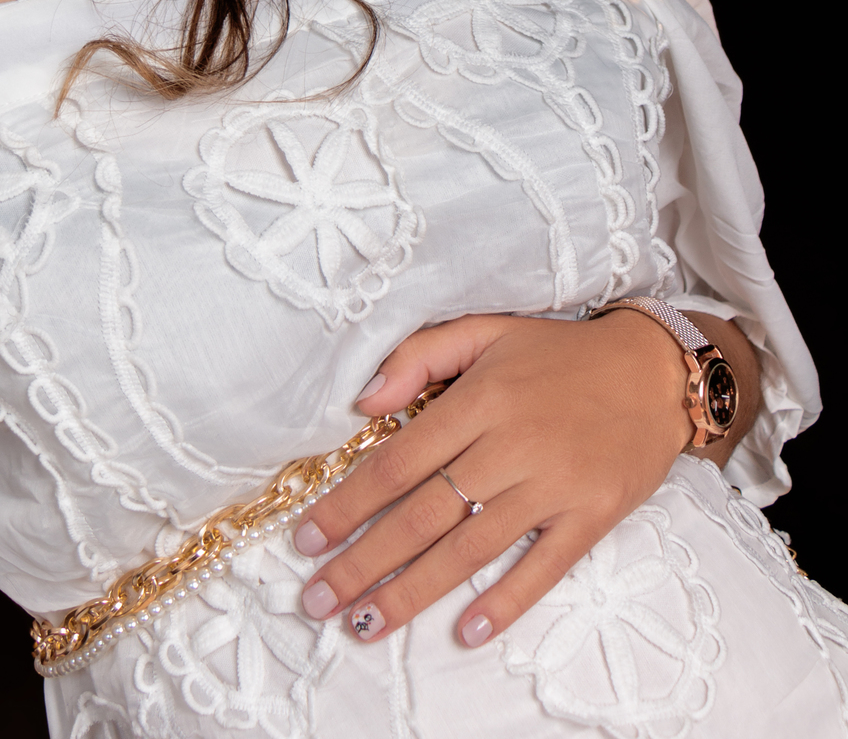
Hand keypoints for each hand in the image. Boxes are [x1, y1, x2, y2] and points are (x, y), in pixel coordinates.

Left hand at [291, 310, 704, 648]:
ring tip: (366, 625)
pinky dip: (504, 603)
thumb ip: (419, 356)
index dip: (348, 504)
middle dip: (364, 562)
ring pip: (471, 550)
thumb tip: (363, 403)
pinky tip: (466, 631)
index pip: (398, 462)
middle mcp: (511, 445)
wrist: (653, 370)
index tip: (306, 538)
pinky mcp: (591, 517)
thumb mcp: (486, 330)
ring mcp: (552, 485)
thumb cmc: (559, 352)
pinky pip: (542, 569)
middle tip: (318, 600)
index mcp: (479, 399)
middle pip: (424, 515)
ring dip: (414, 592)